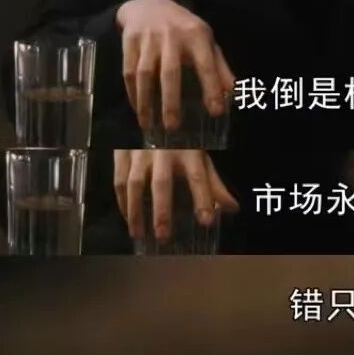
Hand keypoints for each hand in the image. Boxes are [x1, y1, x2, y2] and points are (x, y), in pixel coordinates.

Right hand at [113, 150, 238, 240]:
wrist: (156, 118)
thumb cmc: (182, 146)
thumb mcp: (201, 160)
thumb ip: (214, 185)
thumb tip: (234, 208)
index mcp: (190, 153)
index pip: (198, 177)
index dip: (203, 199)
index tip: (207, 221)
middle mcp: (165, 151)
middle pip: (162, 183)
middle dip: (162, 210)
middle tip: (163, 236)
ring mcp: (141, 152)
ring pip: (135, 183)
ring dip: (136, 211)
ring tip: (140, 235)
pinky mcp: (123, 153)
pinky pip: (119, 181)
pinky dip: (122, 202)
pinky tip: (128, 219)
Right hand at [116, 0, 235, 127]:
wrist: (149, 5)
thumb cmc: (184, 29)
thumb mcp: (206, 42)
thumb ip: (219, 67)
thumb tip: (235, 93)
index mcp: (196, 36)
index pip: (206, 65)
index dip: (212, 88)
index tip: (216, 112)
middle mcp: (172, 36)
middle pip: (170, 73)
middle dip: (171, 101)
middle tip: (173, 127)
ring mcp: (148, 38)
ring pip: (145, 74)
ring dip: (146, 101)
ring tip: (149, 125)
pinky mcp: (130, 41)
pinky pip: (129, 71)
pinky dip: (132, 92)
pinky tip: (137, 109)